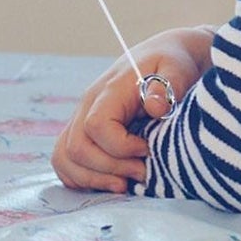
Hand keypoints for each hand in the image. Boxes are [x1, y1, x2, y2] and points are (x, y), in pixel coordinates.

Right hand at [51, 26, 213, 194]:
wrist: (161, 57)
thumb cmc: (170, 63)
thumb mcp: (176, 67)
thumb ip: (167, 85)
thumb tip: (154, 107)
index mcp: (109, 91)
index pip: (96, 126)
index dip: (121, 148)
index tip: (148, 149)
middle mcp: (88, 106)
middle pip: (77, 148)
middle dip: (110, 170)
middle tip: (142, 173)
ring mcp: (82, 119)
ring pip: (64, 157)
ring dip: (94, 179)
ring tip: (126, 183)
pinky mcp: (83, 132)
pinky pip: (66, 161)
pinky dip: (83, 178)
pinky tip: (112, 180)